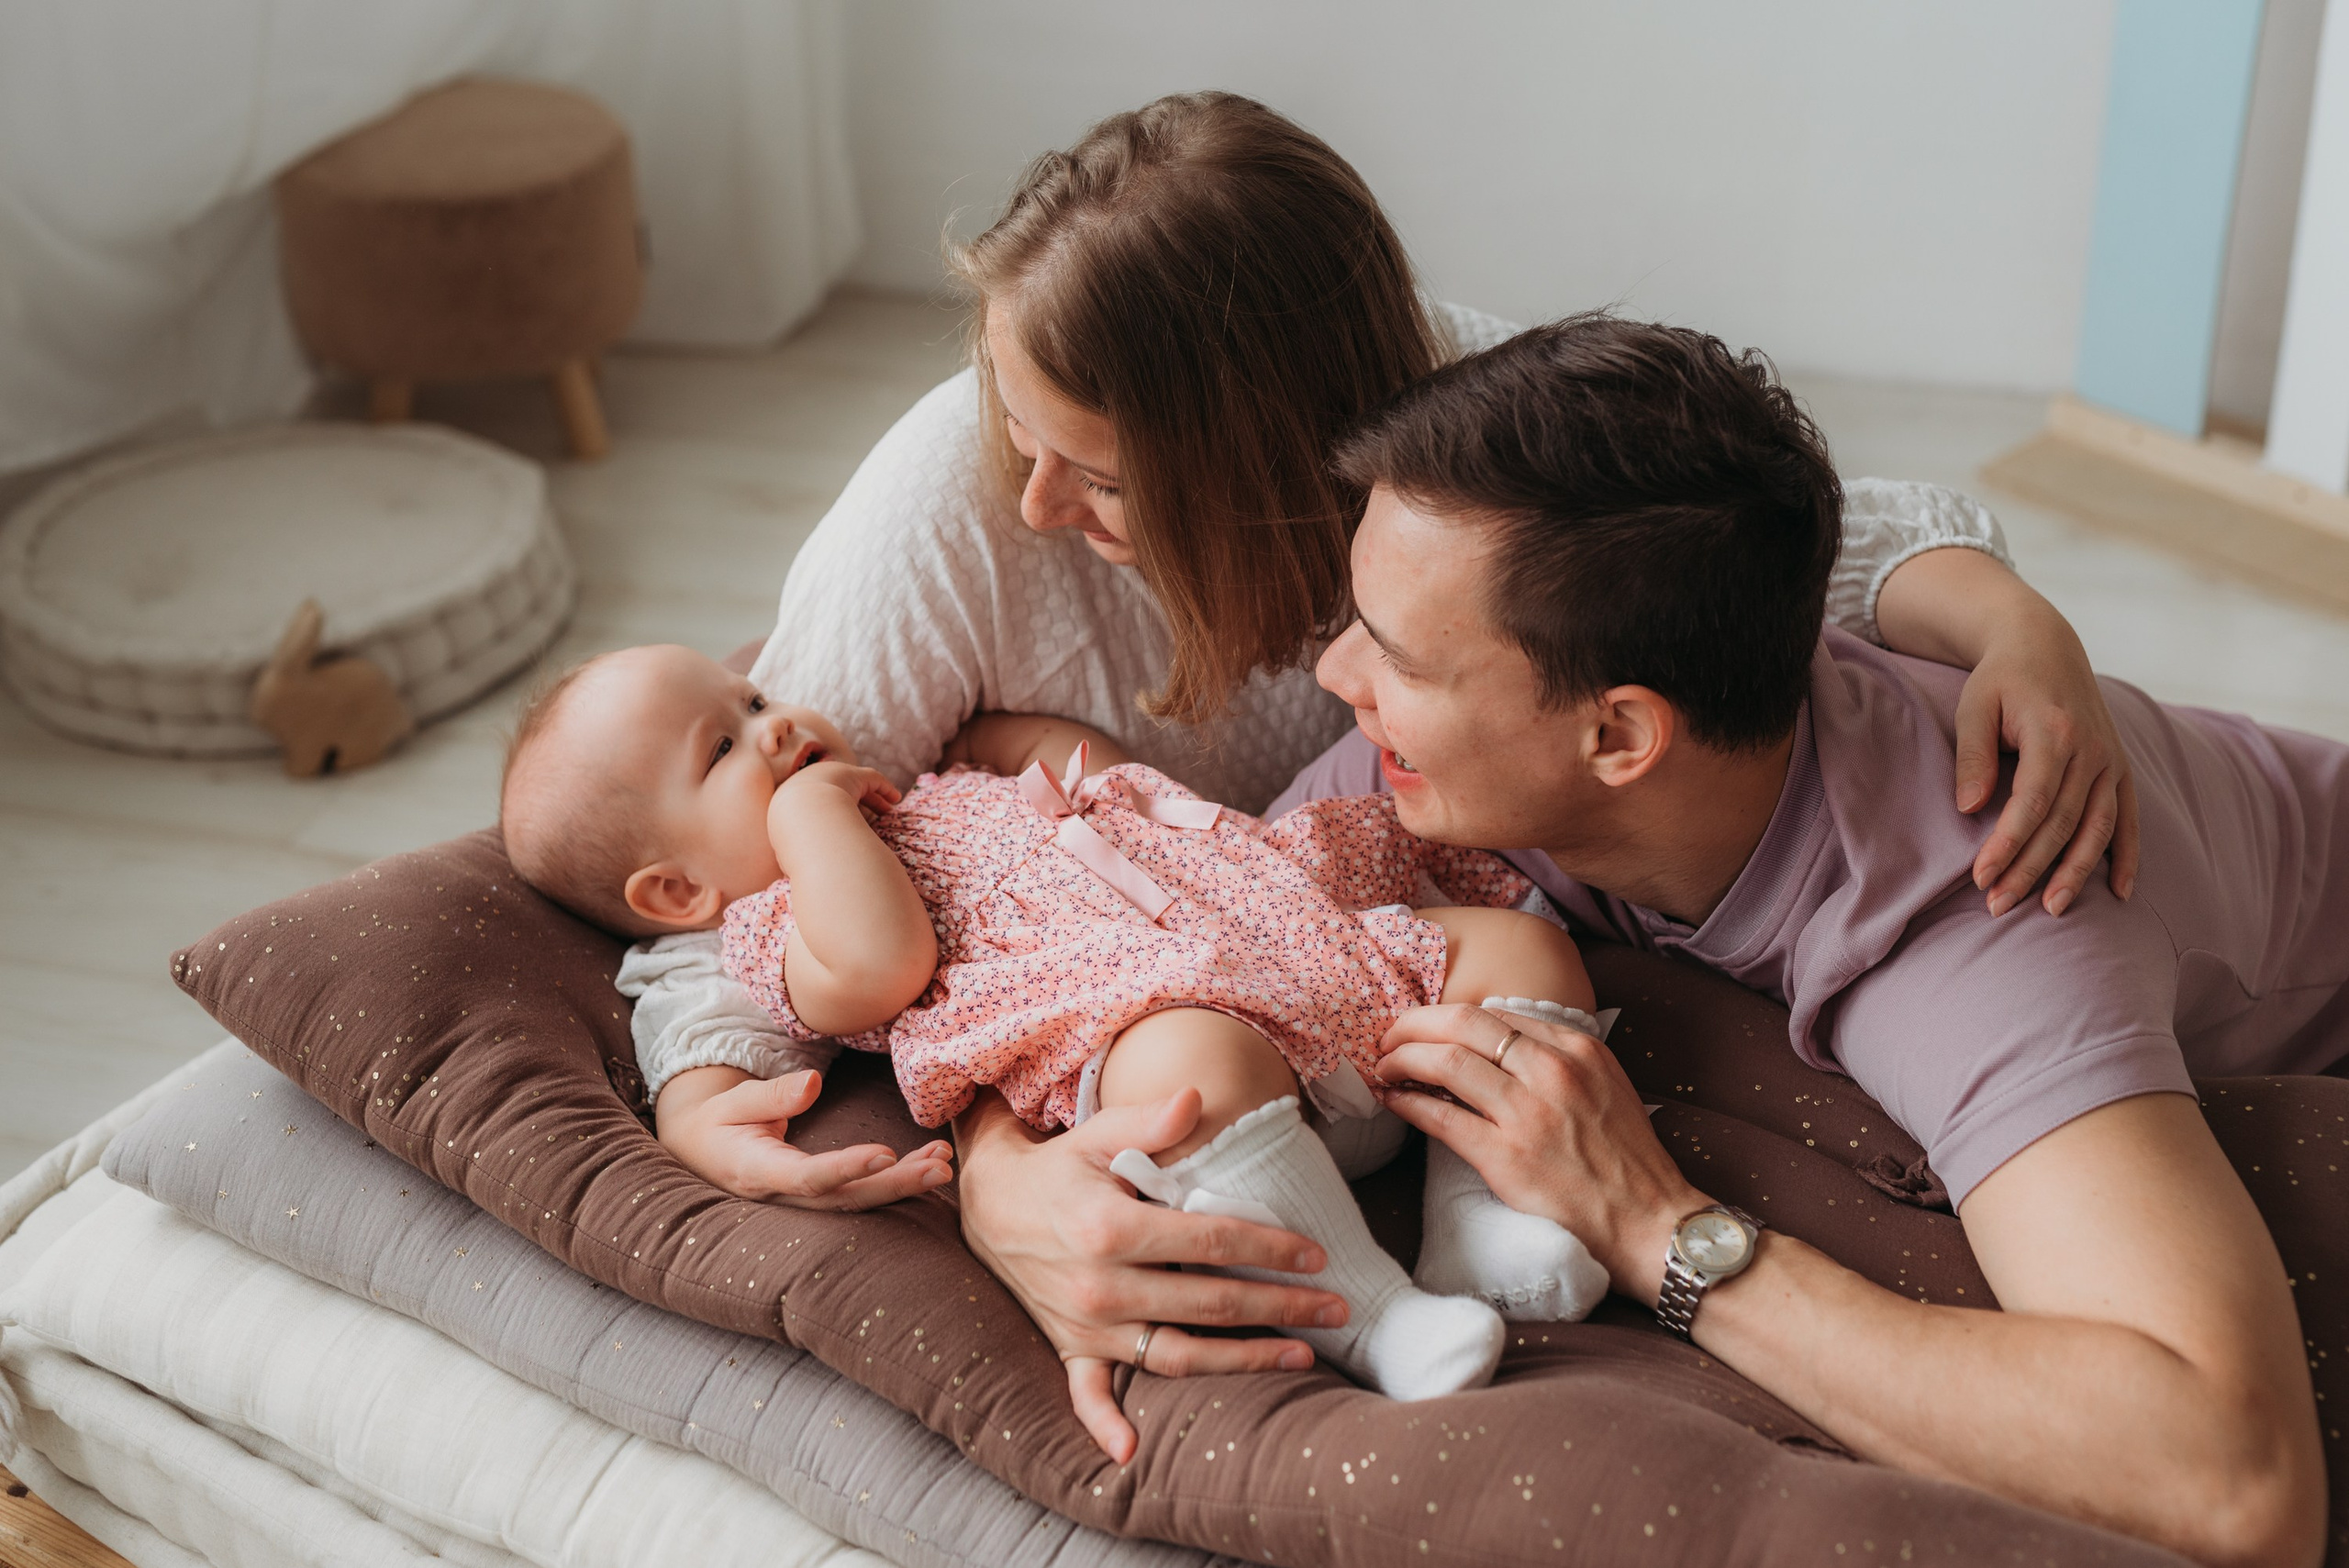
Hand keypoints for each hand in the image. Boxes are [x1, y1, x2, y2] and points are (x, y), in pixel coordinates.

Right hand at [657, 1066, 951, 1208]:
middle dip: (895, 1185)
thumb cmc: (718, 1123)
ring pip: (859, 1201)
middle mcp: (785, 1197)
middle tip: (939, 1167)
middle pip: (846, 1199)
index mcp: (758, 1172)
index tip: (884, 1154)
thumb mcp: (732, 1103)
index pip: (807, 1177)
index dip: (846, 1169)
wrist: (702, 1151)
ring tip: (943, 1163)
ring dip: (904, 1183)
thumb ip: (771, 1096)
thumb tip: (812, 1084)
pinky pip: (860, 1193)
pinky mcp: (819, 1196)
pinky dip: (895, 1180)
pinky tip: (929, 1165)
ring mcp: (803, 1202)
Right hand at [768, 760, 900, 859]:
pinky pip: (871, 778)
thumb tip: (798, 874)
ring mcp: (828, 775)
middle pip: (834, 790)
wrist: (801, 820)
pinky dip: (884, 787)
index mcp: (789, 803)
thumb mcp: (787, 854)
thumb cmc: (794, 843)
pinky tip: (896, 798)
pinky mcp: (849, 773)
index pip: (812, 806)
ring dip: (872, 796)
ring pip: (855, 783)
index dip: (830, 814)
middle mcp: (807, 784)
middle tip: (864, 817)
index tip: (841, 827)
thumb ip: (795, 858)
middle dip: (851, 801)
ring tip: (887, 809)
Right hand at [953, 1088, 1342, 1463]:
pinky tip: (1133, 1454)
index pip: (1211, 1242)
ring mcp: (1085, 1325)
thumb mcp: (1097, 1133)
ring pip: (1176, 1354)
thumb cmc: (1058, 1166)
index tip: (1317, 1255)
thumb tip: (1196, 1096)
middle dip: (1280, 1306)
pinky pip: (1087, 1396)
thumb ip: (1148, 1121)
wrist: (989, 1203)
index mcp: (1110, 1228)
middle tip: (1336, 1309)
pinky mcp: (1068, 1347)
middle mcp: (1100, 1285)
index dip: (1270, 1249)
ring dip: (1242, 1360)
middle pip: (1209, 1302)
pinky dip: (1106, 1426)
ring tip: (1301, 1356)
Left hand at [1374, 1004, 1702, 1303]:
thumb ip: (1556, 1060)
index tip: (1424, 1028)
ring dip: (1401, 1059)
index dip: (1447, 1017)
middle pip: (1460, 1023)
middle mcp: (1552, 1069)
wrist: (1651, 1222)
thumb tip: (1496, 1046)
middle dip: (1412, 1024)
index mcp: (1577, 1047)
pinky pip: (1441, 1116)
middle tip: (1388, 1037)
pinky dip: (1408, 1102)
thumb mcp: (1604, 1086)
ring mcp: (1528, 1112)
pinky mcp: (1507, 1157)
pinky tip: (1394, 1101)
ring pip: (1444, 1061)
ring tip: (1383, 1068)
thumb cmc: (1627, 1162)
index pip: (1493, 1012)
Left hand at [1953, 605, 2139, 916]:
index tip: (1980, 877)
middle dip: (2031, 869)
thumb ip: (1973, 756)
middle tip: (1998, 905)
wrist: (2045, 645)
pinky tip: (2119, 892)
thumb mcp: (1975, 706)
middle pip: (2063, 824)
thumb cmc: (2001, 679)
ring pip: (2098, 828)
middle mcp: (2093, 750)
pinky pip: (2128, 818)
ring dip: (2075, 873)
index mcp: (2055, 734)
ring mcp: (2112, 761)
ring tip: (2050, 910)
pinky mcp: (2121, 768)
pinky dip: (2127, 856)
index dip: (2008, 844)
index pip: (2031, 803)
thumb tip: (1968, 809)